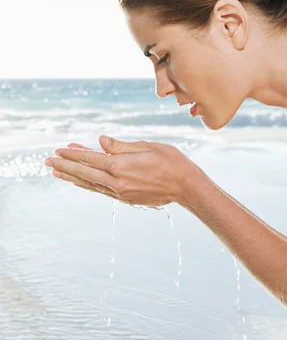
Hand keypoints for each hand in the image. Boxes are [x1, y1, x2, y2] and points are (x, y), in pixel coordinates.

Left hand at [44, 135, 195, 206]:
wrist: (186, 187)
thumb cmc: (171, 161)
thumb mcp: (147, 147)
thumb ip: (120, 146)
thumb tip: (100, 141)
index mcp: (121, 166)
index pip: (90, 159)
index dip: (73, 154)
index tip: (58, 149)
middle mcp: (117, 182)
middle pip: (85, 173)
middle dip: (65, 166)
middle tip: (47, 161)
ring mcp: (121, 193)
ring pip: (90, 184)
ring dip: (72, 177)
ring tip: (56, 172)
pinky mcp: (127, 199)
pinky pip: (101, 191)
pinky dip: (88, 185)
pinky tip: (79, 182)